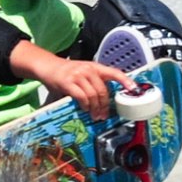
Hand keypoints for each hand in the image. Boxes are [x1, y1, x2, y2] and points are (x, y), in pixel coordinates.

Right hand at [10, 41, 135, 119]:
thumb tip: (104, 99)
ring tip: (94, 115)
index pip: (114, 72)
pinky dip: (85, 105)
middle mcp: (88, 70)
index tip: (133, 88)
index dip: (125, 80)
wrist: (48, 66)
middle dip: (104, 105)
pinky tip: (85, 108)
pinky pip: (81, 96)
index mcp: (95, 67)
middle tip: (104, 115)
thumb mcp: (82, 72)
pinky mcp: (68, 82)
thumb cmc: (66, 72)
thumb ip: (93, 82)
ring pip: (93, 95)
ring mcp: (78, 75)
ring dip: (95, 108)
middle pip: (103, 90)